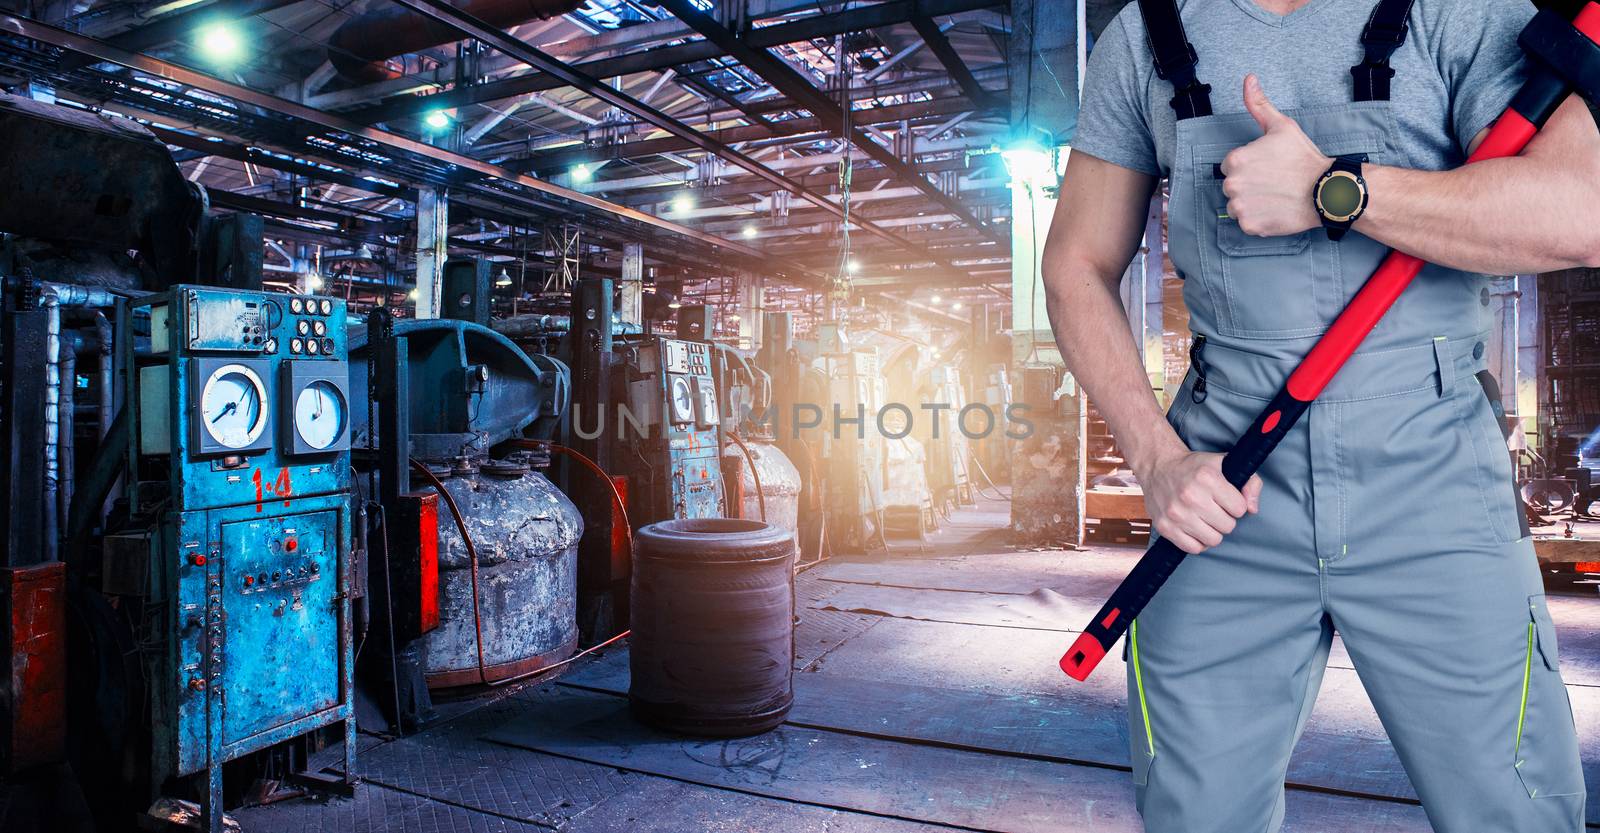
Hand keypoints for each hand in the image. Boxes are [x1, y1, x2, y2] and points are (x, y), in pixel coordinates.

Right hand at [1139, 444, 1262, 553]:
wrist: (1157, 468)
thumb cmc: (1193, 468)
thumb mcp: (1225, 464)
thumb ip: (1250, 482)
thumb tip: (1252, 509)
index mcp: (1207, 477)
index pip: (1240, 508)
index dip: (1235, 504)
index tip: (1226, 499)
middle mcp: (1191, 496)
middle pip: (1228, 526)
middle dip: (1225, 518)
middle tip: (1214, 509)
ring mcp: (1176, 513)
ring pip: (1213, 540)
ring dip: (1212, 531)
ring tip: (1204, 519)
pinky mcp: (1165, 527)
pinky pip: (1193, 548)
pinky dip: (1197, 542)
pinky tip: (1194, 528)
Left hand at [1218, 74, 1330, 236]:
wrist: (1325, 189)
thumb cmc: (1303, 157)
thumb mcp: (1281, 125)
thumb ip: (1258, 104)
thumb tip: (1248, 79)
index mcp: (1235, 160)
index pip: (1232, 165)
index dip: (1250, 165)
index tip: (1268, 166)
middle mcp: (1232, 185)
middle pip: (1231, 185)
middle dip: (1248, 183)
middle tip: (1273, 181)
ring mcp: (1240, 208)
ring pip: (1236, 205)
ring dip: (1250, 202)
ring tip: (1274, 195)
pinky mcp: (1249, 226)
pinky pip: (1246, 222)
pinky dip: (1258, 218)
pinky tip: (1275, 209)